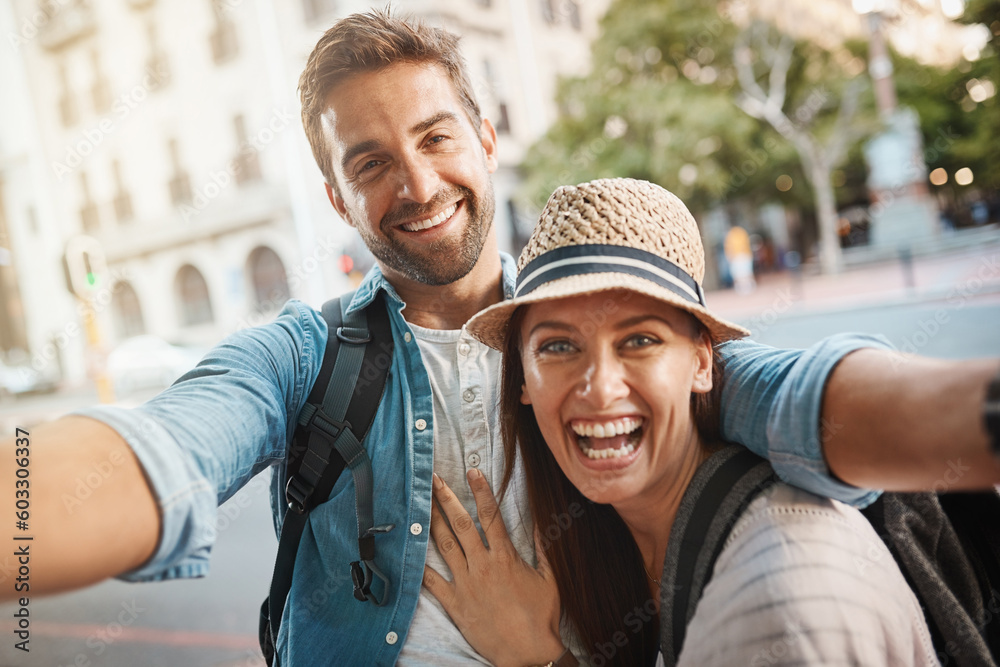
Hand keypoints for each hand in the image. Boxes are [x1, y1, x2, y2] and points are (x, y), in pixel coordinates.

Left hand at [422, 469, 565, 666]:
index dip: (482, 491)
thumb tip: (541, 523)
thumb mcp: (549, 579)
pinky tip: (409, 551)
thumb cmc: (541, 617)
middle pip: (461, 524)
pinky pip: (433, 582)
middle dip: (446, 498)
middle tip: (434, 479)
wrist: (527, 653)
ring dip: (432, 521)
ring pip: (444, 546)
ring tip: (421, 503)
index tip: (473, 471)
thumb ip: (543, 549)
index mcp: (505, 557)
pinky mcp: (456, 604)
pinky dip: (421, 567)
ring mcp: (466, 584)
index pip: (491, 515)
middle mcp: (482, 565)